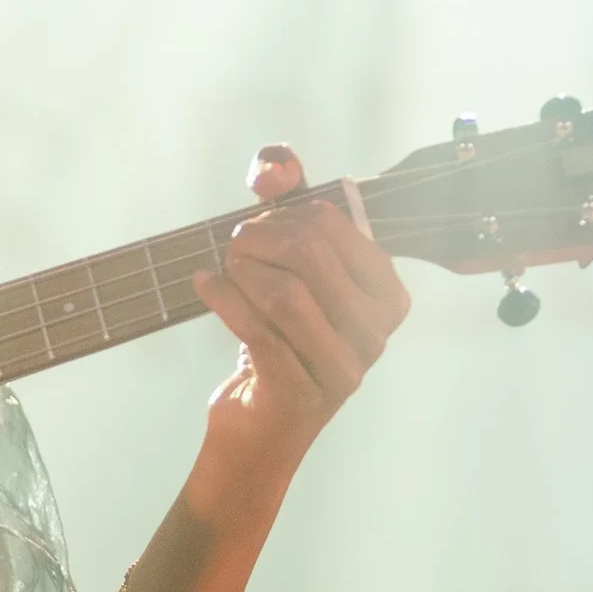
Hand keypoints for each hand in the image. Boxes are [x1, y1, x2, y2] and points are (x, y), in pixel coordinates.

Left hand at [192, 145, 409, 510]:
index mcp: (387, 296)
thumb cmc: (282, 340)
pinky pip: (258, 332)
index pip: (334, 226)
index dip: (285, 214)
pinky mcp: (302, 393)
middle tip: (234, 244)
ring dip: (241, 272)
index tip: (258, 225)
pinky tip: (205, 285)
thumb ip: (288, 208)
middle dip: (259, 238)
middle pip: (309, 255)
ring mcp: (344, 368)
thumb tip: (274, 163)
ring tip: (223, 270)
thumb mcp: (293, 273)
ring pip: (284, 294)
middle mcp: (376, 333)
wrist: (263, 428)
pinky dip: (223, 299)